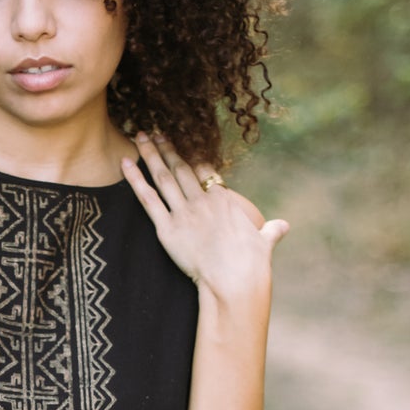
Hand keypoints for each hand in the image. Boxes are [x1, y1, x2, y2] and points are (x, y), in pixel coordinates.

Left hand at [122, 134, 287, 303]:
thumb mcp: (263, 242)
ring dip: (150, 154)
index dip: (190, 155)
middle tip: (154, 131)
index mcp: (223, 200)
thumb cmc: (251, 263)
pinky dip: (135, 180)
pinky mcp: (167, 229)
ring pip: (163, 177)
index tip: (181, 143)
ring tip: (140, 136)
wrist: (234, 278)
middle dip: (166, 148)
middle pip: (180, 167)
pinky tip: (126, 162)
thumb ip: (271, 231)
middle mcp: (202, 200)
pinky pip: (147, 199)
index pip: (204, 170)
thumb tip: (284, 226)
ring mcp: (183, 213)